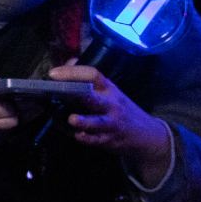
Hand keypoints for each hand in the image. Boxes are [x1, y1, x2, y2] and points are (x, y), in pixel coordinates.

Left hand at [50, 64, 175, 183]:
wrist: (147, 134)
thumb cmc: (120, 108)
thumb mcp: (109, 91)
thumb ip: (89, 79)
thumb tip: (68, 61)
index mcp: (108, 89)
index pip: (92, 75)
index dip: (73, 72)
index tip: (53, 73)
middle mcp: (110, 104)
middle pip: (94, 97)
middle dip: (78, 94)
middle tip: (58, 91)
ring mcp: (112, 123)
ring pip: (98, 122)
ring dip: (84, 122)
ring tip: (72, 119)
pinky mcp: (110, 140)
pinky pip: (97, 140)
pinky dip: (86, 139)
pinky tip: (77, 136)